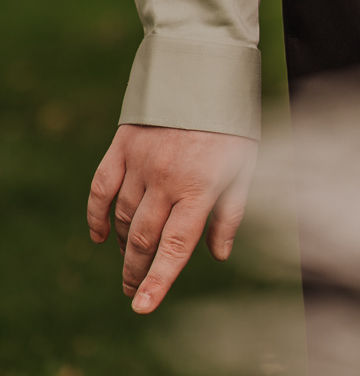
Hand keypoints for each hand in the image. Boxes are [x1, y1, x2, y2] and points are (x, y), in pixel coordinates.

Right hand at [88, 124, 257, 313]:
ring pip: (123, 216)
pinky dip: (97, 214)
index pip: (175, 247)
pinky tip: (98, 235)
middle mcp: (166, 179)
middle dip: (136, 271)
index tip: (142, 308)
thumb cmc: (232, 121)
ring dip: (123, 244)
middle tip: (134, 291)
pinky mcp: (123, 146)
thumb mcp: (246, 164)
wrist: (205, 67)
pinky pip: (102, 188)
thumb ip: (231, 211)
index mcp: (200, 188)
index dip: (158, 281)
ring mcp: (141, 163)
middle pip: (142, 239)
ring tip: (130, 260)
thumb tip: (219, 254)